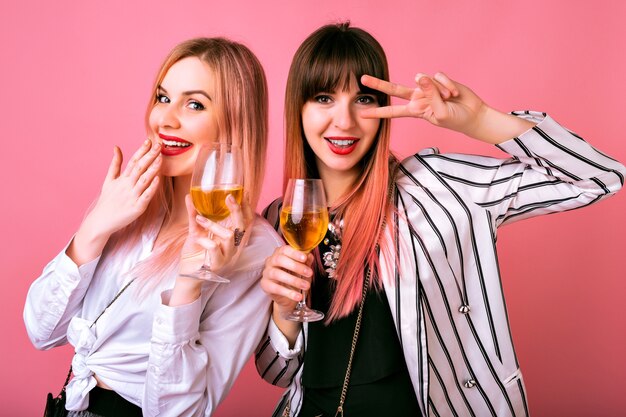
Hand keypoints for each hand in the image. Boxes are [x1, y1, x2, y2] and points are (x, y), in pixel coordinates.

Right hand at [88, 139, 161, 235]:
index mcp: (122, 178)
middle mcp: (127, 185)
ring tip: (160, 158)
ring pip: (143, 180)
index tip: (149, 140)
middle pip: (139, 168)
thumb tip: (116, 147)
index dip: (141, 150)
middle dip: (150, 155)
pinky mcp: (137, 208)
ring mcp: (132, 196)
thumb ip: (115, 164)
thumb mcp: (109, 180)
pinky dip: (151, 188)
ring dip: (152, 169)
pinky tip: (158, 180)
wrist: (100, 221)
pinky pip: (145, 196)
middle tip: (159, 145)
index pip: (133, 161)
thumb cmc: (107, 200)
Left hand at [178, 193, 250, 277]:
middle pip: (242, 226)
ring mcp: (227, 255)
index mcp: (231, 237)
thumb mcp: (196, 229)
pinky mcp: (218, 264)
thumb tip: (189, 197)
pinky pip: (215, 248)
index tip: (242, 193)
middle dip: (237, 210)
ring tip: (200, 219)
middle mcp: (233, 246)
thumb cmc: (195, 251)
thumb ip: (194, 214)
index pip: (245, 221)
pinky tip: (197, 239)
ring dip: (213, 225)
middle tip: (228, 197)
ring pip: (229, 236)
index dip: (246, 207)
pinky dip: (204, 241)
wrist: (187, 272)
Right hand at [260, 245, 313, 314]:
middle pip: (279, 260)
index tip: (305, 258)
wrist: (289, 296)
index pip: (284, 249)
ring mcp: (266, 273)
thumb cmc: (295, 277)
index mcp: (280, 254)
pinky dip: (288, 293)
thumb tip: (309, 256)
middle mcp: (271, 261)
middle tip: (309, 273)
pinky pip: (276, 288)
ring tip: (306, 286)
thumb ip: (306, 262)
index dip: (294, 253)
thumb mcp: (303, 269)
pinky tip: (298, 296)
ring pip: (277, 274)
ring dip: (294, 280)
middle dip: (296, 266)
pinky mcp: (265, 285)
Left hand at [361, 72, 488, 137]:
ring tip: (449, 98)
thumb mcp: (440, 113)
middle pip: (395, 89)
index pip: (393, 111)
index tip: (362, 113)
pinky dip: (447, 84)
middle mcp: (418, 97)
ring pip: (425, 79)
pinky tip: (454, 93)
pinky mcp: (438, 79)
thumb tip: (419, 76)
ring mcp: (427, 88)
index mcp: (415, 110)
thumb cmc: (455, 119)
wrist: (472, 114)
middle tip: (363, 78)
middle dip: (379, 84)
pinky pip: (438, 76)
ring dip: (439, 89)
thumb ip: (430, 95)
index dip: (378, 112)